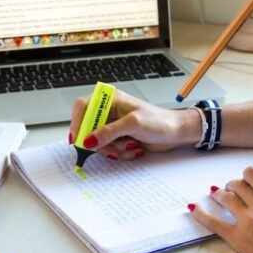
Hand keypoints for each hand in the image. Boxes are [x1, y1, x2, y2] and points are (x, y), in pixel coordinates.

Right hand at [68, 90, 202, 160]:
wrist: (175, 133)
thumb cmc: (160, 121)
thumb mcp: (133, 123)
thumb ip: (109, 132)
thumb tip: (89, 140)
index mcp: (110, 100)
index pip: (82, 106)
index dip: (76, 122)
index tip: (79, 139)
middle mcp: (109, 112)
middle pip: (87, 129)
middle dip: (100, 142)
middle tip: (112, 148)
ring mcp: (113, 127)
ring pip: (98, 143)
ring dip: (113, 149)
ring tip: (130, 145)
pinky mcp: (118, 139)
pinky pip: (108, 150)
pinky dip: (120, 153)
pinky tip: (134, 148)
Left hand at [189, 166, 252, 252]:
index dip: (247, 175)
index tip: (245, 179)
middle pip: (238, 184)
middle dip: (232, 185)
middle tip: (230, 189)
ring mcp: (249, 222)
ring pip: (225, 198)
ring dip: (218, 195)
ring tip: (215, 196)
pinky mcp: (238, 239)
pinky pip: (213, 222)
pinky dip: (201, 214)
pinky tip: (194, 209)